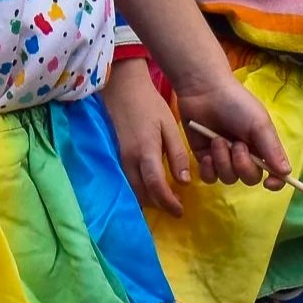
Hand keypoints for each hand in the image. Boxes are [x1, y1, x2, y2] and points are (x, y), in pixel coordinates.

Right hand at [103, 61, 193, 215]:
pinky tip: (151, 188)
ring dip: (149, 200)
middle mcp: (130, 162)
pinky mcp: (118, 158)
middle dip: (159, 205)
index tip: (180, 211)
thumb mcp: (169, 126)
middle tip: (176, 208)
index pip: (156, 187)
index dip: (168, 203)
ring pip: (134, 191)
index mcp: (145, 153)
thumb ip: (177, 154)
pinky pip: (128, 183)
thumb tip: (185, 182)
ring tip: (166, 200)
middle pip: (143, 195)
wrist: (122, 91)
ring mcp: (121, 161)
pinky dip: (140, 191)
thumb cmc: (149, 106)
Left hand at [174, 72, 290, 190]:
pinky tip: (207, 154)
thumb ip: (272, 149)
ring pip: (229, 178)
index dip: (275, 182)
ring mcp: (225, 159)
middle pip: (250, 179)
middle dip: (242, 165)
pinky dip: (209, 169)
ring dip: (223, 161)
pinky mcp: (206, 159)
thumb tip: (287, 173)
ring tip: (218, 140)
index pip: (275, 173)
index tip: (269, 183)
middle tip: (236, 144)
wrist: (204, 91)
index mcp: (263, 147)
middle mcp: (246, 156)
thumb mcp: (259, 124)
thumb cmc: (236, 103)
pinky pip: (210, 178)